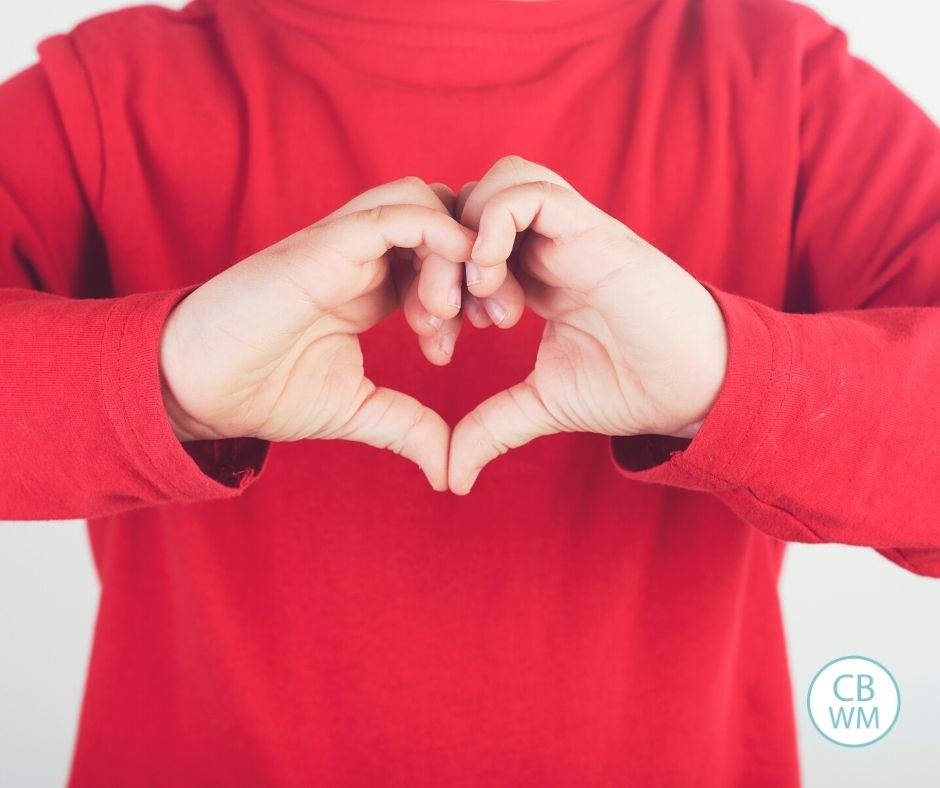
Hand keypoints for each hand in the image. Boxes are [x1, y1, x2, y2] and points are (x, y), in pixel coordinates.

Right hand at [159, 177, 474, 489]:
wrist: (196, 386)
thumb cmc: (264, 391)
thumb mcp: (356, 409)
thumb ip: (408, 427)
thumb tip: (451, 470)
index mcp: (371, 286)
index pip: (443, 257)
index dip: (475, 287)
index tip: (484, 333)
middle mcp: (362, 256)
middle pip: (444, 219)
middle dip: (481, 263)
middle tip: (492, 319)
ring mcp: (344, 244)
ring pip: (426, 203)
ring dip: (457, 252)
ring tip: (448, 316)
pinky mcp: (327, 242)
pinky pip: (397, 212)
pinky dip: (436, 237)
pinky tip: (442, 299)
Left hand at [449, 156, 728, 493]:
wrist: (695, 386)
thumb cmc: (629, 387)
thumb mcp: (542, 405)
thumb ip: (491, 428)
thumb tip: (451, 477)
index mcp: (533, 276)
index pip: (463, 247)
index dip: (434, 288)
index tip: (440, 345)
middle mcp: (548, 245)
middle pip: (470, 205)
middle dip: (439, 259)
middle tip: (446, 319)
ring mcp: (569, 232)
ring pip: (496, 182)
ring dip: (469, 238)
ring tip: (480, 298)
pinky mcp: (592, 229)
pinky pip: (527, 190)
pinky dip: (496, 224)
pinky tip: (495, 281)